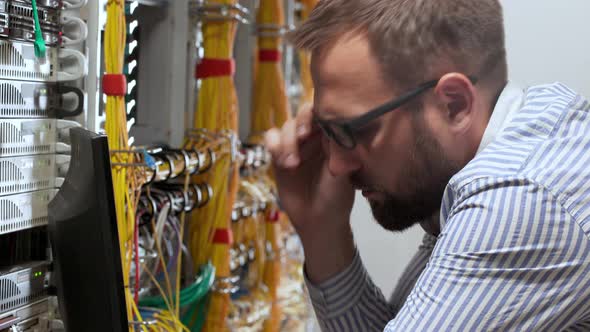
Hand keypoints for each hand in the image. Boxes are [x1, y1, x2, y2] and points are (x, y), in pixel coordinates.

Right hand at [265, 105, 355, 282]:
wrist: (318, 221)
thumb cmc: (336, 197)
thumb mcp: (343, 173)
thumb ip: (339, 151)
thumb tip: (336, 128)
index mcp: (334, 135)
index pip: (325, 112)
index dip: (317, 115)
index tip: (315, 128)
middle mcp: (315, 136)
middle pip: (302, 115)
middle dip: (300, 124)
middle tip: (302, 138)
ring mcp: (296, 144)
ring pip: (286, 127)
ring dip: (287, 142)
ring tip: (292, 165)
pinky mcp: (279, 155)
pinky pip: (271, 139)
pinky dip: (273, 145)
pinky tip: (281, 161)